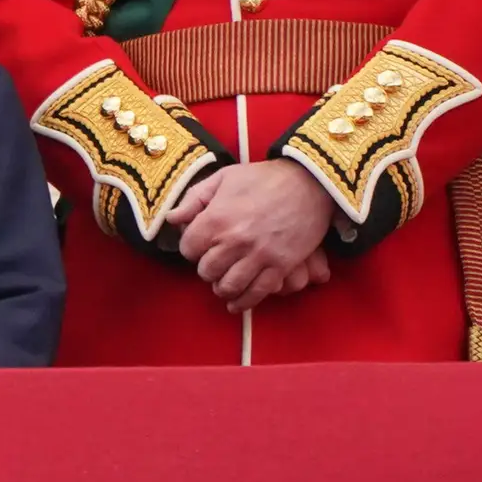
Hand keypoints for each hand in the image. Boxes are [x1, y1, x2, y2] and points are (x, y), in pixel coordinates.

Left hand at [162, 161, 337, 313]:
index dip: (191, 249)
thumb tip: (172, 219)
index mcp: (216, 219)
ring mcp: (259, 255)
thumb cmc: (263, 178)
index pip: (188, 249)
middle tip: (213, 264)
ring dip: (222, 288)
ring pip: (229, 286)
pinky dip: (244, 302)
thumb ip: (193, 199)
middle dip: (206, 269)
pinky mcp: (281, 265)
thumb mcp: (223, 178)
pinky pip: (258, 292)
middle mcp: (234, 240)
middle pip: (206, 271)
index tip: (199, 246)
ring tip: (223, 284)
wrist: (309, 182)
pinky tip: (236, 304)